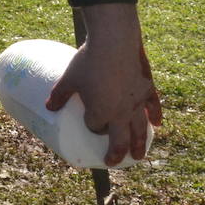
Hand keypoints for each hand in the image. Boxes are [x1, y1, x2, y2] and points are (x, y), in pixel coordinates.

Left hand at [46, 5, 162, 165]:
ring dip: (139, 144)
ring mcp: (137, 102)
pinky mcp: (148, 89)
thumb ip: (59, 94)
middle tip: (113, 162)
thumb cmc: (88, 61)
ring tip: (139, 156)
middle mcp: (121, 113)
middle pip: (119, 139)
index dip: (91, 126)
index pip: (95, 127)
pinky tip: (156, 124)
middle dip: (116, 153)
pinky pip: (153, 107)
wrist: (114, 42)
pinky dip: (155, 116)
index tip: (87, 122)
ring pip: (139, 129)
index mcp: (100, 113)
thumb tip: (48, 107)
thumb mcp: (69, 79)